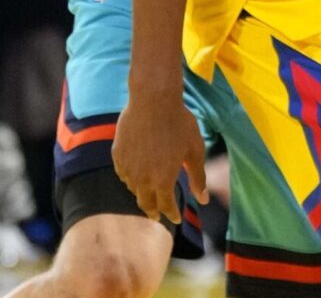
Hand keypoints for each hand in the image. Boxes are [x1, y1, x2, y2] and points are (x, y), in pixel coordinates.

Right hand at [112, 92, 207, 223]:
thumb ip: (197, 177)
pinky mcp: (117, 155)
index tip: (175, 219)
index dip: (171, 214)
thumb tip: (204, 200)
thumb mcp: (195, 151)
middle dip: (153, 210)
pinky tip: (137, 176)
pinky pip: (123, 174)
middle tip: (157, 216)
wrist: (152, 101)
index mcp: (162, 180)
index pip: (166, 206)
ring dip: (142, 193)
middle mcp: (141, 178)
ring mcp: (126, 167)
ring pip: (133, 188)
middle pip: (145, 202)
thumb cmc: (179, 124)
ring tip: (149, 194)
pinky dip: (131, 178)